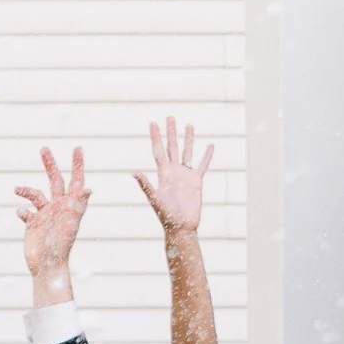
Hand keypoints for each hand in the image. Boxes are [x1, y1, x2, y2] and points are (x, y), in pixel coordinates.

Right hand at [14, 146, 90, 288]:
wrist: (48, 265)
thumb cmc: (62, 247)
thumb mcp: (71, 222)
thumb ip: (78, 205)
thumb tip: (88, 188)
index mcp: (70, 205)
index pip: (76, 180)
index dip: (77, 165)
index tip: (77, 148)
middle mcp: (58, 207)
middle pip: (55, 181)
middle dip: (50, 165)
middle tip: (44, 148)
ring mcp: (44, 214)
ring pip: (35, 194)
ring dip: (26, 190)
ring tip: (17, 189)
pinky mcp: (32, 223)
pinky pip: (25, 211)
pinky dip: (22, 211)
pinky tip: (21, 214)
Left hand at [131, 116, 213, 239]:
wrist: (181, 227)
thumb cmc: (166, 216)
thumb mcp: (154, 199)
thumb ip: (145, 185)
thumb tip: (134, 172)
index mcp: (163, 174)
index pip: (158, 150)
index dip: (155, 137)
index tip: (152, 123)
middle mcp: (174, 172)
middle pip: (172, 147)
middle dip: (171, 132)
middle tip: (170, 117)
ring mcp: (185, 175)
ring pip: (187, 152)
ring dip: (188, 139)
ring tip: (189, 125)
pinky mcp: (196, 181)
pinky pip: (202, 165)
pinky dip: (206, 155)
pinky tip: (210, 145)